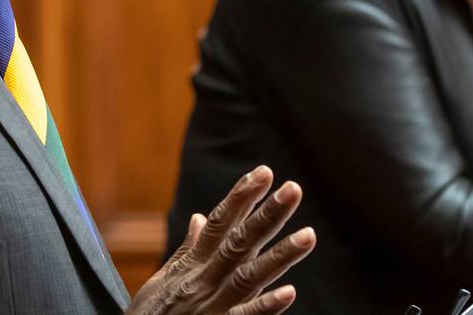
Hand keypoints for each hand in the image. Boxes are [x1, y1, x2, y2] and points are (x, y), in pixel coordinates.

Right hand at [127, 166, 314, 314]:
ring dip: (280, 255)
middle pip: (240, 241)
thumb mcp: (163, 278)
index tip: (264, 171)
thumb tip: (198, 216)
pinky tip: (289, 292)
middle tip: (293, 188)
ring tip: (309, 235)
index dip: (242, 196)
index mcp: (193, 264)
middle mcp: (204, 279)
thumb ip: (187, 249)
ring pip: (249, 275)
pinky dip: (265, 306)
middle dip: (267, 213)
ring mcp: (212, 305)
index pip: (219, 222)